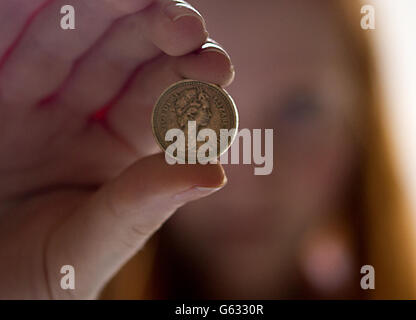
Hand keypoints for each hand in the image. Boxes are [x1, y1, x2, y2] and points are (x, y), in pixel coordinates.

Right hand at [0, 0, 232, 298]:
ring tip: (136, 0)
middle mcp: (86, 120)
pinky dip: (31, 15)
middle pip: (130, 63)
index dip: (192, 86)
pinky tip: (59, 1)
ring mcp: (37, 102)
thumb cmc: (33, 281)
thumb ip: (144, 206)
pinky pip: (11, 41)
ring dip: (104, 15)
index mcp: (122, 154)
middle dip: (158, 38)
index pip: (166, 108)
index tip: (218, 69)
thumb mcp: (88, 249)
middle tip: (186, 25)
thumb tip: (215, 172)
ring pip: (75, 42)